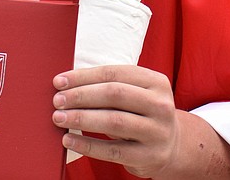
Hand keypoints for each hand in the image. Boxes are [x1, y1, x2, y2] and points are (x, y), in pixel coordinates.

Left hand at [52, 65, 229, 178]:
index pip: (114, 73)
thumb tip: (66, 84)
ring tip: (59, 118)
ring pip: (114, 121)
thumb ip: (111, 85)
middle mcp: (161, 105)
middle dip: (81, 96)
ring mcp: (158, 131)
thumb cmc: (142, 113)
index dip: (84, 76)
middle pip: (114, 94)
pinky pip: (113, 150)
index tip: (59, 81)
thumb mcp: (136, 93)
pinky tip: (69, 140)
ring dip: (81, 119)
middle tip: (57, 100)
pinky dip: (88, 145)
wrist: (172, 146)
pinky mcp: (150, 156)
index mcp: (156, 81)